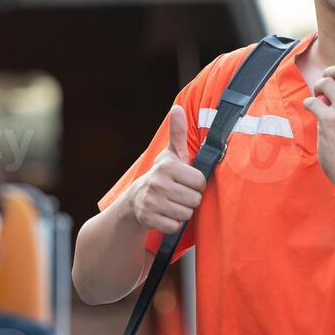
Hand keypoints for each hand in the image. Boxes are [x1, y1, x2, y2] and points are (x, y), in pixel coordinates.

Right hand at [129, 104, 206, 234]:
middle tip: (179, 194)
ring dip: (182, 212)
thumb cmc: (161, 176)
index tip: (186, 182)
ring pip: (186, 214)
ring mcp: (151, 202)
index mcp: (166, 167)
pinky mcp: (148, 219)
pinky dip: (172, 223)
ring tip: (172, 204)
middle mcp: (157, 183)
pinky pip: (175, 226)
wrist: (134, 200)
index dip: (196, 184)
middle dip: (190, 199)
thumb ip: (178, 133)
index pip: (200, 182)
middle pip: (195, 200)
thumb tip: (178, 108)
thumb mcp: (170, 155)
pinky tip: (165, 214)